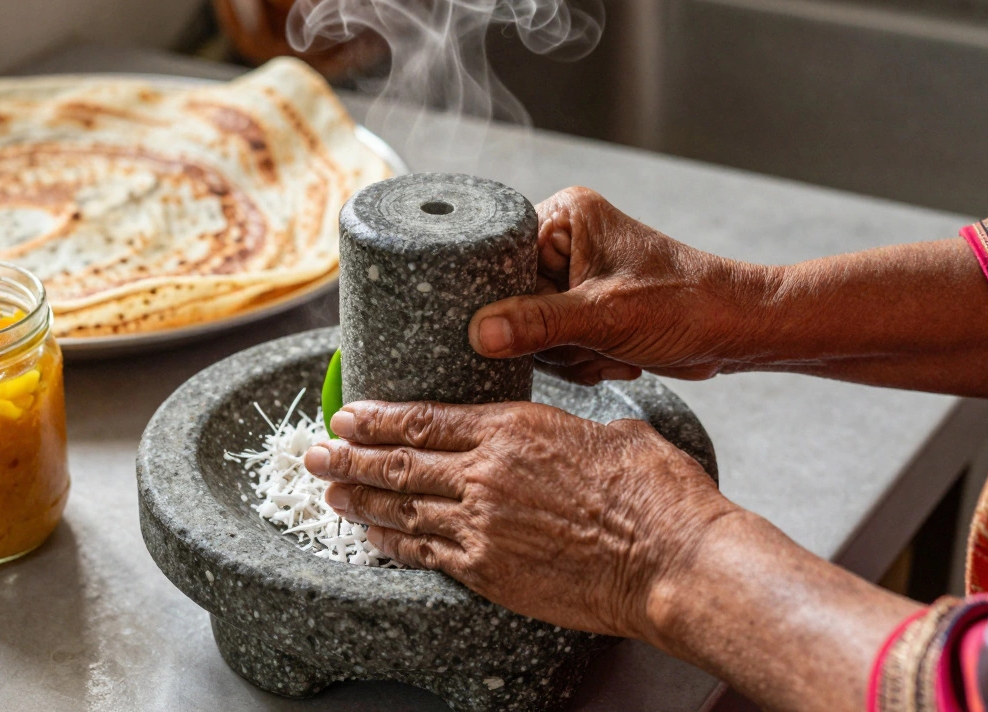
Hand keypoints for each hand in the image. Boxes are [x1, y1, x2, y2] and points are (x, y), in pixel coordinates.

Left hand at [302, 400, 735, 640]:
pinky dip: (391, 544)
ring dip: (358, 500)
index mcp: (512, 427)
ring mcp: (481, 524)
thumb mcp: (610, 434)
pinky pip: (423, 553)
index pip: (424, 420)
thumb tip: (566, 435)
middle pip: (398, 463)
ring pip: (400, 508)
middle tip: (316, 454)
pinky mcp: (487, 570)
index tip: (348, 415)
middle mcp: (484, 472)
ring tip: (330, 493)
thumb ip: (568, 430)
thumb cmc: (655, 494)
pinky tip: (371, 538)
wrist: (671, 559)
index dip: (378, 419)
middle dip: (349, 458)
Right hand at [468, 186, 777, 382]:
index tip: (545, 326)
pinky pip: (553, 346)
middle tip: (590, 340)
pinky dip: (581, 361)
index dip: (512, 302)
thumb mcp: (603, 316)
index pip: (501, 262)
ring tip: (610, 348)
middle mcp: (564, 242)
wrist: (736, 330)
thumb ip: (536, 324)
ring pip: (531, 333)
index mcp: (564, 217)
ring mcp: (573, 278)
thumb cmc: (685, 305)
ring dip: (569, 354)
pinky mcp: (583, 309)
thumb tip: (478, 333)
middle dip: (551, 337)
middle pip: (512, 303)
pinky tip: (615, 356)